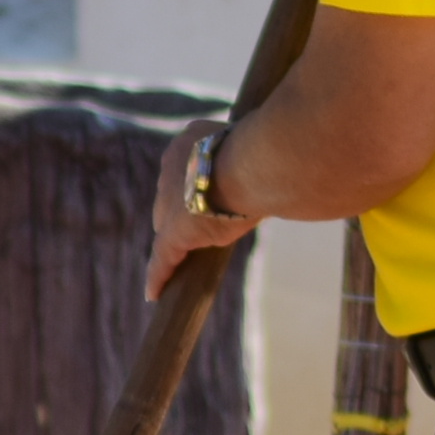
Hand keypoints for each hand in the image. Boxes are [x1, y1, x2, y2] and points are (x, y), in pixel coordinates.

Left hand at [144, 119, 257, 300]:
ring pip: (165, 226)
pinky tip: (153, 293)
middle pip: (171, 197)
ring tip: (180, 259)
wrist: (258, 163)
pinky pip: (161, 259)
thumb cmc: (270, 150)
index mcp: (190, 141)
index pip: (187, 167)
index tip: (210, 191)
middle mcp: (171, 168)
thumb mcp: (260, 147)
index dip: (197, 182)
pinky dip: (158, 276)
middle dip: (183, 210)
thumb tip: (282, 166)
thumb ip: (256, 158)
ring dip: (174, 240)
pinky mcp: (172, 233)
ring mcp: (169, 202)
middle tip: (201, 224)